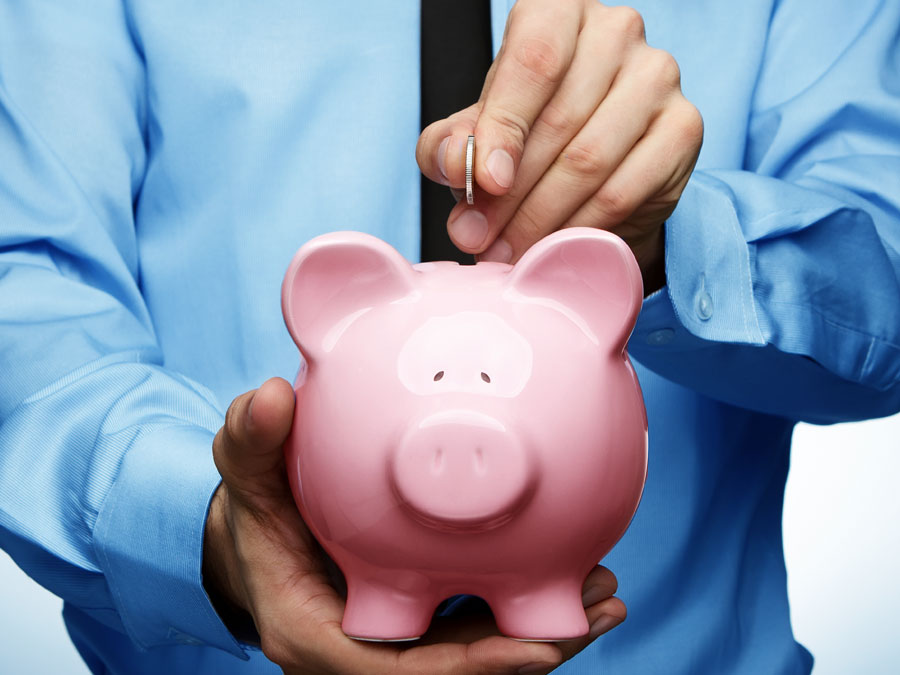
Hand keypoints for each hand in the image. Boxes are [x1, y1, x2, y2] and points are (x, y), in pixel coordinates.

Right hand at [203, 377, 625, 673]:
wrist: (265, 535)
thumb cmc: (257, 515)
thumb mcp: (246, 479)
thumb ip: (251, 443)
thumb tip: (270, 397)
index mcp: (319, 637)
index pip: (400, 673)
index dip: (469, 668)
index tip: (533, 648)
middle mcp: (365, 652)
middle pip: (459, 671)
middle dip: (533, 648)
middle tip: (600, 605)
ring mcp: (398, 640)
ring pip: (478, 650)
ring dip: (546, 629)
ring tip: (606, 590)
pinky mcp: (420, 618)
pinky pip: (478, 623)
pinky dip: (524, 605)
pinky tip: (573, 568)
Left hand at [417, 0, 702, 293]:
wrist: (597, 165)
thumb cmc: (529, 135)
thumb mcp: (477, 136)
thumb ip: (449, 145)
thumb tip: (453, 165)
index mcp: (558, 14)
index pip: (533, 60)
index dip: (503, 127)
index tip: (485, 183)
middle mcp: (615, 31)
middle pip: (559, 121)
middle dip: (511, 195)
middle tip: (481, 239)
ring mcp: (657, 76)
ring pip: (590, 161)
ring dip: (541, 218)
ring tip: (509, 252)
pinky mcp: (683, 127)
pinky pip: (624, 191)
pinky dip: (581, 227)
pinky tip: (555, 246)